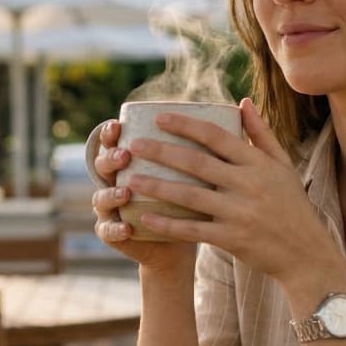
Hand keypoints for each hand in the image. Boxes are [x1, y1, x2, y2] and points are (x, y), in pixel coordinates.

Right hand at [91, 118, 196, 271]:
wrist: (179, 242)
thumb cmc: (192, 198)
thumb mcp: (199, 170)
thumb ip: (210, 141)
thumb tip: (243, 103)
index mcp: (130, 160)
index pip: (114, 141)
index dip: (110, 133)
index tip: (118, 124)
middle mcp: (116, 180)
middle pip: (103, 165)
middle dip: (110, 158)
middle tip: (125, 154)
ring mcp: (112, 209)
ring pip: (102, 198)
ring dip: (111, 193)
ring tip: (126, 191)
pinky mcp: (114, 234)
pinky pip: (109, 232)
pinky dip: (116, 229)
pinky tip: (127, 227)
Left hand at [124, 98, 343, 285]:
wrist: (305, 252)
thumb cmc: (292, 205)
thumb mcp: (282, 166)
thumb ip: (261, 134)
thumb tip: (242, 102)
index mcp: (258, 164)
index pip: (216, 136)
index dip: (186, 125)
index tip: (160, 117)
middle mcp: (248, 185)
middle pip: (197, 163)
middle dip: (161, 152)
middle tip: (134, 144)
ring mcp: (239, 213)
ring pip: (190, 196)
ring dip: (157, 186)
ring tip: (130, 179)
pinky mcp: (232, 239)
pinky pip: (193, 230)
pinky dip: (168, 224)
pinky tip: (145, 218)